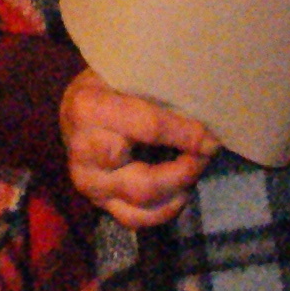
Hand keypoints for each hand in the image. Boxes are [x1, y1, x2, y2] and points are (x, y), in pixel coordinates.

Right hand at [60, 70, 218, 230]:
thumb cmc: (110, 83)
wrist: (76, 107)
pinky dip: (163, 210)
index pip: (149, 129)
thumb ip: (161, 90)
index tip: (213, 139)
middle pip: (146, 180)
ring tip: (194, 171)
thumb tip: (209, 106)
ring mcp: (87, 182)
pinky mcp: (95, 201)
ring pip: (141, 205)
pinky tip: (179, 192)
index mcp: (89, 109)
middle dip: (185, 172)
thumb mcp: (130, 72)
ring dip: (177, 192)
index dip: (187, 137)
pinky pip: (133, 218)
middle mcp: (83, 152)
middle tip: (206, 155)